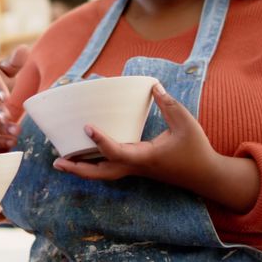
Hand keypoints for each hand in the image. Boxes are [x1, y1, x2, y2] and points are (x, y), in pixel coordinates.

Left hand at [52, 82, 259, 212]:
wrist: (205, 175)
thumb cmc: (196, 149)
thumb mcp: (186, 123)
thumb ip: (169, 104)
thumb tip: (153, 86)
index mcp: (145, 157)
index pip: (117, 152)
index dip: (101, 141)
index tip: (87, 127)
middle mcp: (136, 166)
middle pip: (101, 174)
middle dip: (78, 169)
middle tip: (56, 161)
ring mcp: (135, 170)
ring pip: (103, 174)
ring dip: (82, 170)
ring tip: (60, 161)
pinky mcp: (137, 168)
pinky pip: (111, 169)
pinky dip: (94, 165)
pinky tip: (82, 155)